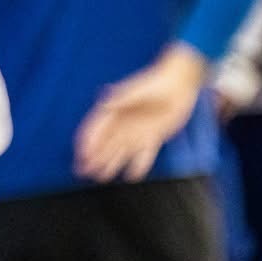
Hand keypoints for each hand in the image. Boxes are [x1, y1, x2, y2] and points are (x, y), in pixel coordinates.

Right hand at [74, 45, 204, 182]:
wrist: (180, 83)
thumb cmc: (158, 83)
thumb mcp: (139, 89)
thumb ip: (122, 97)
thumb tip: (104, 100)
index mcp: (115, 109)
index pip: (97, 127)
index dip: (88, 141)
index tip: (81, 154)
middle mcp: (124, 122)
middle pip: (105, 143)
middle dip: (92, 157)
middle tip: (81, 171)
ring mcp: (137, 130)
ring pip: (120, 151)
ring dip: (109, 164)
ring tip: (99, 177)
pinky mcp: (153, 136)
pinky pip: (144, 154)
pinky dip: (138, 164)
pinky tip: (132, 176)